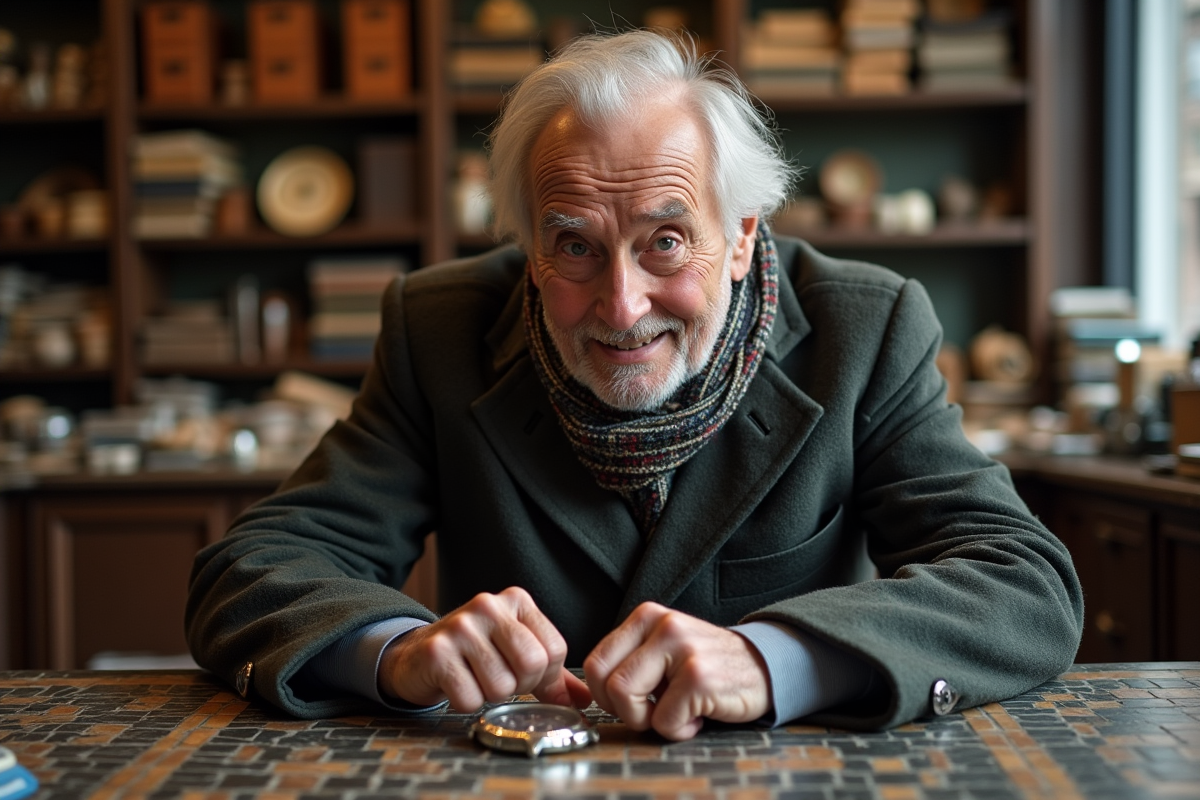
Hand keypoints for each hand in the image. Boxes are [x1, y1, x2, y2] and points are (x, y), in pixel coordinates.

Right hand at [377, 586, 591, 711]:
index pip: (555, 649)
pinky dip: (466, 702)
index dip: (544, 675)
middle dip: (519, 685)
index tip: (523, 672)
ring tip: (475, 677)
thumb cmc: (474, 654)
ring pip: (501, 685)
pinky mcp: (437, 652)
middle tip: (500, 678)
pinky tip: (456, 684)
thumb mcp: (516, 653)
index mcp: (516, 601)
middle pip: (532, 664)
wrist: (417, 654)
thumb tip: (586, 698)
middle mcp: (489, 606)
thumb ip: (552, 675)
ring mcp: (461, 626)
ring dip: (489, 695)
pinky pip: (469, 697)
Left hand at [583, 602, 770, 740]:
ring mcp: (681, 648)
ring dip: (648, 720)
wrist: (764, 667)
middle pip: (604, 681)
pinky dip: (679, 730)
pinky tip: (698, 716)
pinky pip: (664, 720)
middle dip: (623, 710)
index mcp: (646, 616)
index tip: (628, 703)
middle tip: (651, 711)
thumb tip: (595, 691)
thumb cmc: (708, 666)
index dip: (603, 694)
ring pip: (624, 697)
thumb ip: (631, 659)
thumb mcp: (663, 648)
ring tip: (674, 713)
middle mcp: (662, 625)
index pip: (594, 662)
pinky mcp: (699, 676)